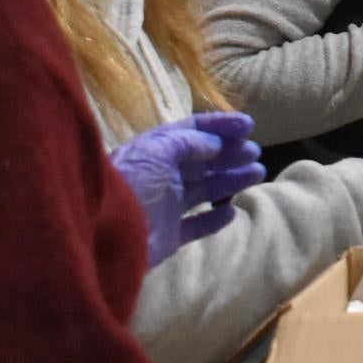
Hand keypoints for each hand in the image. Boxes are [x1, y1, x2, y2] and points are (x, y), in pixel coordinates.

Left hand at [111, 110, 265, 265]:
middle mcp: (161, 175)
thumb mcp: (158, 151)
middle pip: (202, 160)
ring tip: (256, 174)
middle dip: (230, 154)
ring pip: (205, 190)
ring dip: (231, 180)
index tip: (249, 126)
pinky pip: (196, 225)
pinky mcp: (169, 236)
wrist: (106, 233)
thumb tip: (216, 144)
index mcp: (155, 150)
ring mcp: (165, 206)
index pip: (192, 131)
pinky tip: (232, 212)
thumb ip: (190, 143)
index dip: (220, 126)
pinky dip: (215, 219)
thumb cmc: (131, 183)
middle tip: (255, 153)